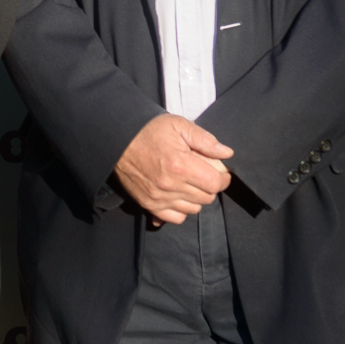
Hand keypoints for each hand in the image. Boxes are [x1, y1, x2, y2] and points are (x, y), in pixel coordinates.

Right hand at [113, 114, 233, 225]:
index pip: (215, 183)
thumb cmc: (149, 130)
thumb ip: (205, 140)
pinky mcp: (149, 205)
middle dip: (210, 186)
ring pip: (193, 209)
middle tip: (202, 173)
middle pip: (207, 198)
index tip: (219, 171)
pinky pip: (176, 218)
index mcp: (180, 165)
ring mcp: (158, 198)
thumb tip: (227, 153)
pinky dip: (181, 210)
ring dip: (196, 198)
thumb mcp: (179, 125)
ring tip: (189, 182)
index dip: (222, 177)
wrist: (117, 140)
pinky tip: (178, 195)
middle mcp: (170, 185)